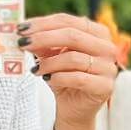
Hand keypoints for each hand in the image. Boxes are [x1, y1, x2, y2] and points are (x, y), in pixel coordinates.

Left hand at [18, 13, 118, 129]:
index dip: (43, 23)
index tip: (22, 29)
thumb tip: (25, 34)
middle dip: (43, 38)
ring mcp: (109, 67)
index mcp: (97, 33)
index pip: (68, 21)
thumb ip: (43, 44)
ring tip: (35, 69)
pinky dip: (58, 78)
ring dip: (49, 63)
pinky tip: (47, 79)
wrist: (73, 108)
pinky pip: (78, 78)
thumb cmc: (64, 77)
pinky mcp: (105, 87)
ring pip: (74, 58)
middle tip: (22, 43)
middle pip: (72, 35)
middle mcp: (107, 47)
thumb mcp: (51, 57)